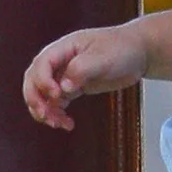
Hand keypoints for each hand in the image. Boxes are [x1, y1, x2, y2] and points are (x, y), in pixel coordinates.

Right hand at [21, 27, 146, 130]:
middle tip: (46, 115)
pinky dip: (58, 114)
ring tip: (57, 123)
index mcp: (64, 47)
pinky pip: (58, 102)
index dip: (43, 81)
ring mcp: (66, 75)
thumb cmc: (122, 48)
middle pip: (34, 80)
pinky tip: (67, 124)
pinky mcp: (74, 87)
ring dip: (45, 110)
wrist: (138, 52)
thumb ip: (82, 69)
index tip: (57, 94)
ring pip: (43, 94)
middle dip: (35, 98)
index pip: (41, 64)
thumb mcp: (104, 56)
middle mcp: (60, 61)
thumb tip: (64, 87)